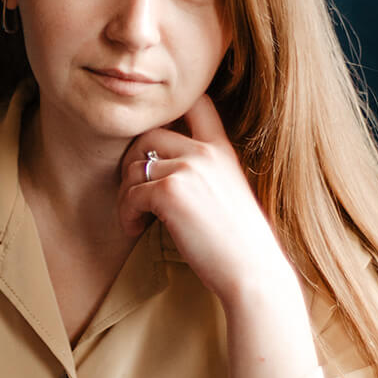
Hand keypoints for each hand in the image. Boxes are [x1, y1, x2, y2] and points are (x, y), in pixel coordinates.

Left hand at [120, 96, 318, 377]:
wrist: (252, 274)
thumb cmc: (238, 245)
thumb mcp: (228, 193)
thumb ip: (203, 172)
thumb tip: (158, 167)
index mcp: (221, 149)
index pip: (196, 103)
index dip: (169, 109)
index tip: (155, 141)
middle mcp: (205, 151)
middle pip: (148, 134)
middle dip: (132, 163)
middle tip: (134, 195)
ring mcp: (188, 169)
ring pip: (133, 166)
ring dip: (125, 194)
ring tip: (134, 218)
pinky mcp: (170, 193)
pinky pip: (130, 194)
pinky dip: (126, 213)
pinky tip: (135, 229)